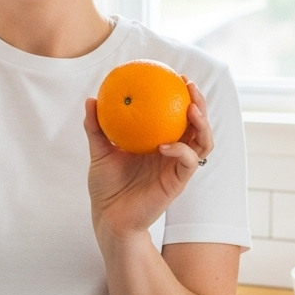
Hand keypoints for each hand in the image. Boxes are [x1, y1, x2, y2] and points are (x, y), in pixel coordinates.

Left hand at [83, 80, 212, 243]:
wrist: (109, 217)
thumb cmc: (105, 186)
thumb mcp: (99, 152)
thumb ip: (96, 127)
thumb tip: (91, 99)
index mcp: (158, 141)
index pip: (177, 115)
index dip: (182, 95)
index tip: (176, 77)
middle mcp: (172, 152)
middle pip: (198, 124)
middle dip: (200, 103)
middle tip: (189, 85)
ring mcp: (176, 167)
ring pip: (203, 142)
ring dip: (202, 124)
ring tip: (191, 109)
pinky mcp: (177, 183)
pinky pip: (188, 163)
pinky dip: (181, 150)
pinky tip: (165, 145)